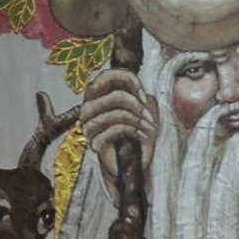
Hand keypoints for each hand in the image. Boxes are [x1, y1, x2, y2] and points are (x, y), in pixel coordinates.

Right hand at [78, 69, 156, 197]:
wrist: (132, 162)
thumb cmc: (136, 132)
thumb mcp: (142, 108)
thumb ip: (138, 94)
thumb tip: (138, 94)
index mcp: (97, 94)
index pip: (107, 75)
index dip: (129, 81)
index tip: (144, 96)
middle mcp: (88, 107)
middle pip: (115, 96)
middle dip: (138, 106)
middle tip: (150, 118)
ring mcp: (89, 125)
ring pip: (116, 113)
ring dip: (138, 121)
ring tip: (148, 128)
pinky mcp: (94, 142)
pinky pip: (116, 129)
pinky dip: (133, 132)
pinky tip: (142, 137)